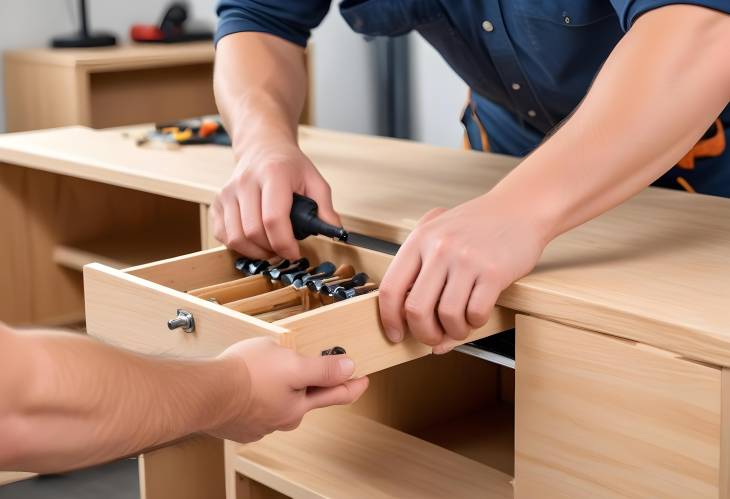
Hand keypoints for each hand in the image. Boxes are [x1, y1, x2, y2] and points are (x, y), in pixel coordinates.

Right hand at [208, 338, 367, 442]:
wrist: (203, 393)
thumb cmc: (245, 377)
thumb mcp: (292, 363)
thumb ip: (322, 369)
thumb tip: (349, 368)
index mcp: (298, 406)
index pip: (335, 395)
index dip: (352, 385)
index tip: (364, 380)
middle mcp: (281, 419)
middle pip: (306, 399)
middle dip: (310, 383)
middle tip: (310, 366)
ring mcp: (259, 423)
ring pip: (279, 402)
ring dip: (280, 388)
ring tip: (267, 369)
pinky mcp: (238, 421)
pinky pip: (255, 405)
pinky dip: (256, 394)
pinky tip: (246, 382)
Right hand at [212, 142, 339, 259]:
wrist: (262, 148)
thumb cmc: (289, 166)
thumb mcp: (314, 180)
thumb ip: (325, 208)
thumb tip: (335, 232)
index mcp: (273, 174)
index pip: (273, 218)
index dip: (285, 243)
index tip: (295, 253)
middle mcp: (245, 182)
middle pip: (253, 232)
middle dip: (272, 250)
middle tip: (285, 251)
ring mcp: (227, 192)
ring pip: (236, 237)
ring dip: (255, 252)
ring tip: (270, 248)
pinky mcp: (217, 202)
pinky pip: (222, 235)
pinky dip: (238, 246)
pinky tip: (254, 242)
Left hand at [378, 194, 547, 353]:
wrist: (519, 208)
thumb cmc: (477, 225)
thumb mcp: (438, 234)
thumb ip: (420, 272)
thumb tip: (411, 320)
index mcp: (419, 239)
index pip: (391, 288)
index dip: (389, 319)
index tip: (396, 334)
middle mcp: (439, 248)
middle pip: (416, 309)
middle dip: (423, 333)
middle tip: (432, 338)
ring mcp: (466, 259)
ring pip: (447, 316)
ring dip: (454, 331)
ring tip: (460, 325)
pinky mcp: (494, 272)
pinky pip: (476, 313)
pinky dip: (475, 322)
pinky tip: (477, 313)